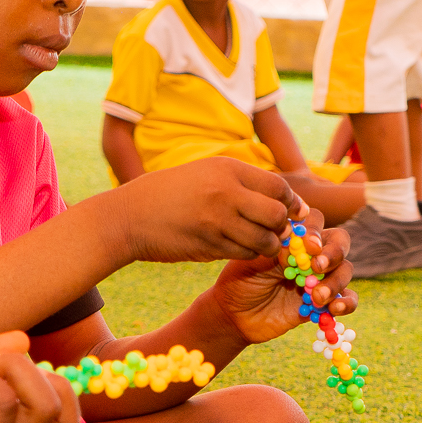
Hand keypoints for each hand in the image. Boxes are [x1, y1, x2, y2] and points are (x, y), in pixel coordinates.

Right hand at [103, 157, 298, 264]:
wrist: (129, 216)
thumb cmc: (169, 194)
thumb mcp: (205, 173)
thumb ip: (240, 183)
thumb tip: (282, 200)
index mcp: (227, 168)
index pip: (279, 187)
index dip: (291, 203)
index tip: (292, 212)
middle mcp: (226, 192)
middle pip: (277, 214)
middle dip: (281, 226)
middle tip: (273, 231)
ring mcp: (217, 220)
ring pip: (265, 240)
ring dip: (266, 246)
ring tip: (256, 243)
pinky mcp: (209, 245)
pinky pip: (244, 253)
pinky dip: (247, 254)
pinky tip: (234, 247)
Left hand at [213, 214, 355, 341]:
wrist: (235, 316)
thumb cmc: (240, 281)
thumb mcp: (253, 261)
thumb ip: (277, 250)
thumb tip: (299, 246)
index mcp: (293, 237)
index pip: (315, 221)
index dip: (315, 231)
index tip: (308, 247)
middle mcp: (311, 254)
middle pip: (339, 242)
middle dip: (334, 252)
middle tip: (317, 267)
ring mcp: (320, 278)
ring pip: (345, 269)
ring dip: (336, 281)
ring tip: (318, 297)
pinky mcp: (325, 302)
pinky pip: (348, 299)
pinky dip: (347, 302)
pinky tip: (334, 308)